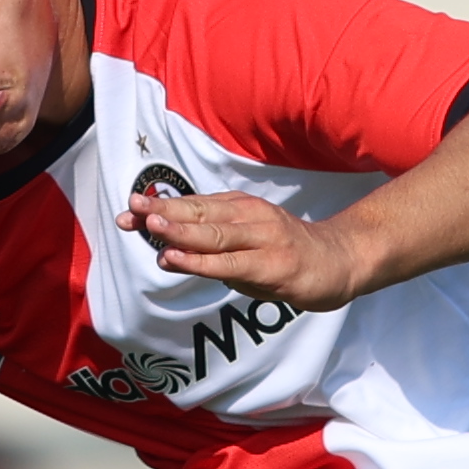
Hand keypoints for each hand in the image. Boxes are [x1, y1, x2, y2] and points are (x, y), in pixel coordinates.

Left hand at [119, 182, 364, 310]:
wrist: (338, 261)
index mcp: (239, 207)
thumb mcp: (246, 239)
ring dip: (181, 231)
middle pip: (199, 213)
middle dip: (163, 212)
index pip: (194, 204)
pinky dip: (201, 261)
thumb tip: (168, 250)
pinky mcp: (272, 265)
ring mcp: (262, 238)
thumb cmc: (284, 253)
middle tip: (132, 210)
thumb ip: (211, 244)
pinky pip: (230, 262)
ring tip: (152, 227)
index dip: (161, 205)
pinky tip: (179, 259)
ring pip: (213, 234)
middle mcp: (249, 216)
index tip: (130, 208)